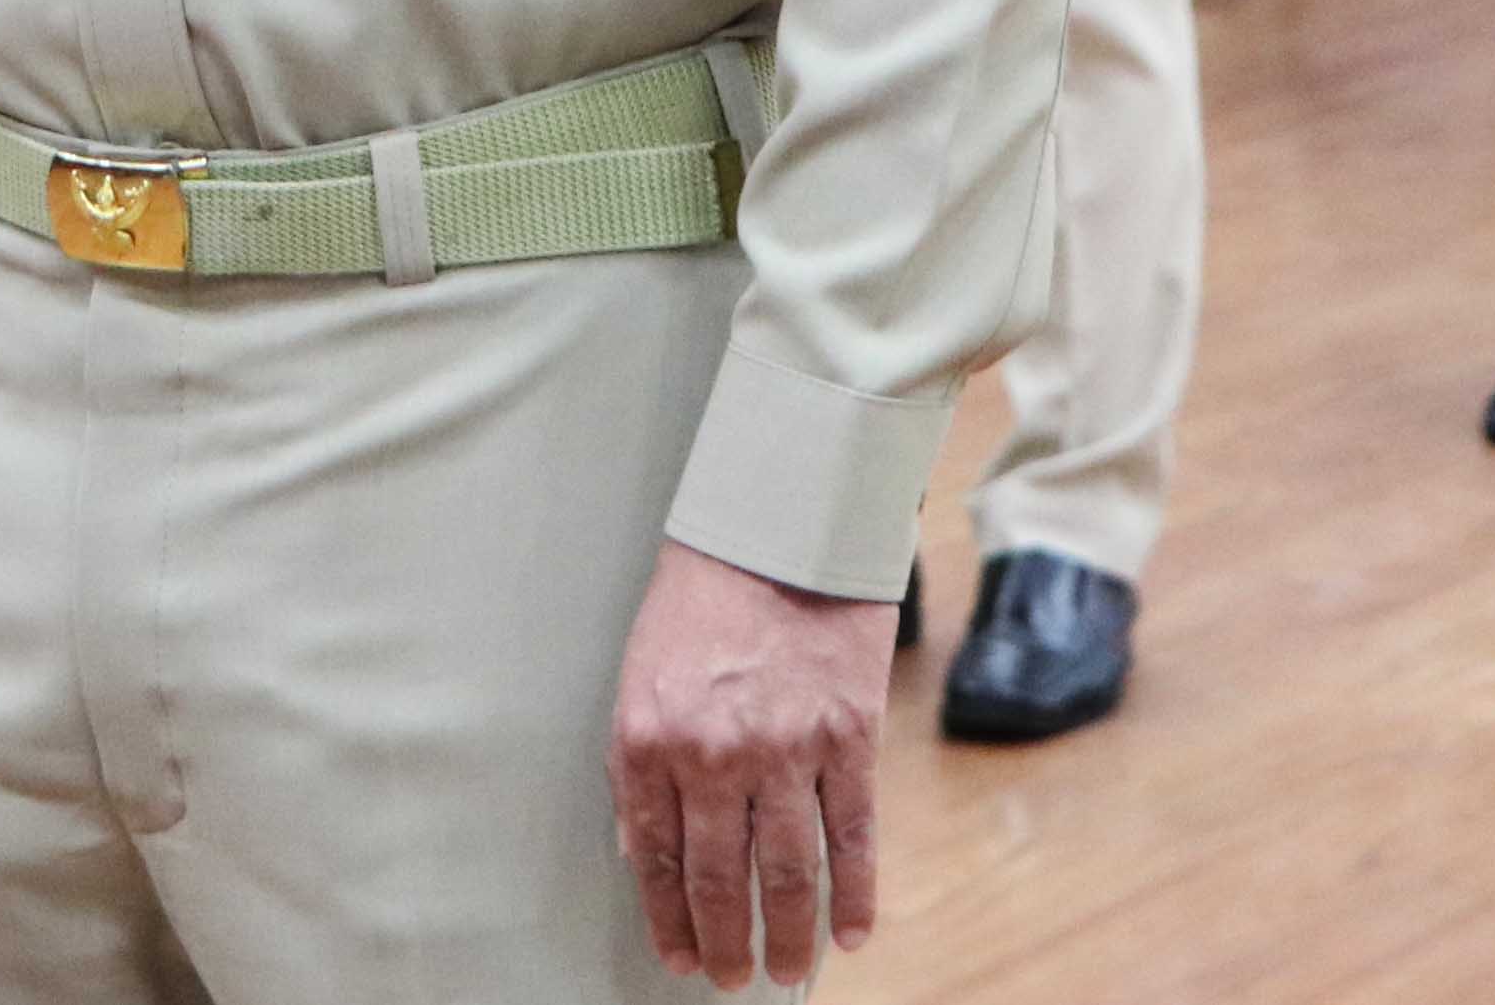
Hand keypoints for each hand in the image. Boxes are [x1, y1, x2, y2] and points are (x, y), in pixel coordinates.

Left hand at [609, 541, 888, 986]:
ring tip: (787, 970)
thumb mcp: (641, 679)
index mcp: (649, 740)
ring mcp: (785, 751)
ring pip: (786, 873)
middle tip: (731, 979)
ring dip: (789, 935)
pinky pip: (852, 837)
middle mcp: (712, 756)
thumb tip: (644, 856)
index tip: (678, 958)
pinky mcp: (848, 739)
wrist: (779, 533)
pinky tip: (851, 932)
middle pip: (721, 880)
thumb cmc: (702, 604)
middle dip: (725, 943)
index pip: (657, 859)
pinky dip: (854, 893)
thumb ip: (640, 769)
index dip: (669, 920)